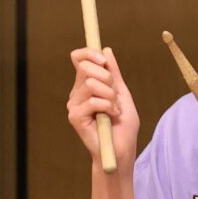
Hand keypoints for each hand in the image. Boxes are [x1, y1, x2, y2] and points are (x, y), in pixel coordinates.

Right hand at [65, 46, 138, 173]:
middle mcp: (77, 92)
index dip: (89, 53)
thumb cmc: (123, 125)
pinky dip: (108, 107)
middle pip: (85, 67)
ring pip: (92, 83)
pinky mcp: (75, 116)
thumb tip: (106, 50)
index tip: (104, 62)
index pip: (79, 58)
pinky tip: (111, 116)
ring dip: (110, 96)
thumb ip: (114, 73)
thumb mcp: (122, 93)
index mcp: (87, 84)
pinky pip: (93, 101)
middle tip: (115, 96)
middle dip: (107, 78)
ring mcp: (74, 104)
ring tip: (115, 109)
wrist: (122, 148)